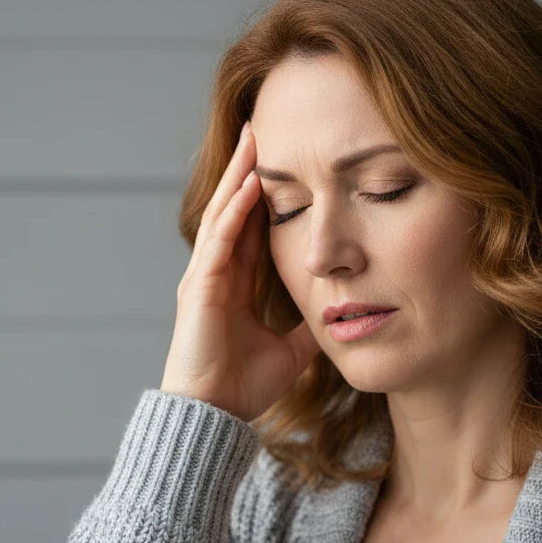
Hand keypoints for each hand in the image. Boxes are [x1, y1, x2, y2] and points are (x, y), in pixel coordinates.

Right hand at [160, 121, 320, 421]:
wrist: (214, 416)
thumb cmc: (243, 388)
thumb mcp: (292, 350)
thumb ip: (309, 326)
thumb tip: (342, 311)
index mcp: (235, 283)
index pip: (252, 224)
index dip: (266, 192)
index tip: (285, 158)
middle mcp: (216, 272)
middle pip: (234, 207)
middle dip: (248, 168)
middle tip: (264, 126)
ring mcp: (205, 276)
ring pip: (224, 213)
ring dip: (239, 174)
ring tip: (254, 137)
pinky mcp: (200, 287)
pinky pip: (220, 239)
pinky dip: (235, 210)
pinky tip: (251, 182)